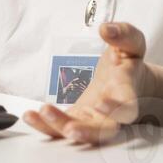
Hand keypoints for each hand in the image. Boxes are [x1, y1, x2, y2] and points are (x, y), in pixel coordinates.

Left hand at [23, 21, 154, 145]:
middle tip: (69, 128)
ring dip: (61, 128)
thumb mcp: (132, 44)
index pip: (127, 106)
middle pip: (103, 131)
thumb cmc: (129, 64)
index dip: (117, 109)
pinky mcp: (78, 121)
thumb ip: (123, 34)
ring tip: (42, 113)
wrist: (129, 84)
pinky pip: (62, 129)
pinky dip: (46, 126)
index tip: (101, 103)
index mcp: (126, 92)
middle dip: (86, 131)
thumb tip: (106, 29)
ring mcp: (94, 120)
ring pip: (80, 133)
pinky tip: (30, 116)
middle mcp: (112, 113)